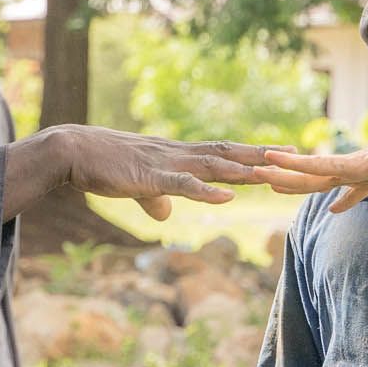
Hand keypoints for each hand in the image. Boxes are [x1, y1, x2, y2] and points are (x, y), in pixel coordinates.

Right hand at [56, 127, 273, 218]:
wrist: (72, 151)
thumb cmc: (100, 167)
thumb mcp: (134, 186)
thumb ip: (154, 199)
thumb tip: (166, 214)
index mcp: (174, 156)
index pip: (219, 151)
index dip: (249, 152)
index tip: (279, 151)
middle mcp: (176, 154)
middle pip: (226, 153)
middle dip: (260, 155)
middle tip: (295, 155)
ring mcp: (165, 164)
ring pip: (211, 166)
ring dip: (242, 170)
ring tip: (272, 173)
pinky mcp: (149, 177)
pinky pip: (182, 184)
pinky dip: (206, 190)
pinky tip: (227, 195)